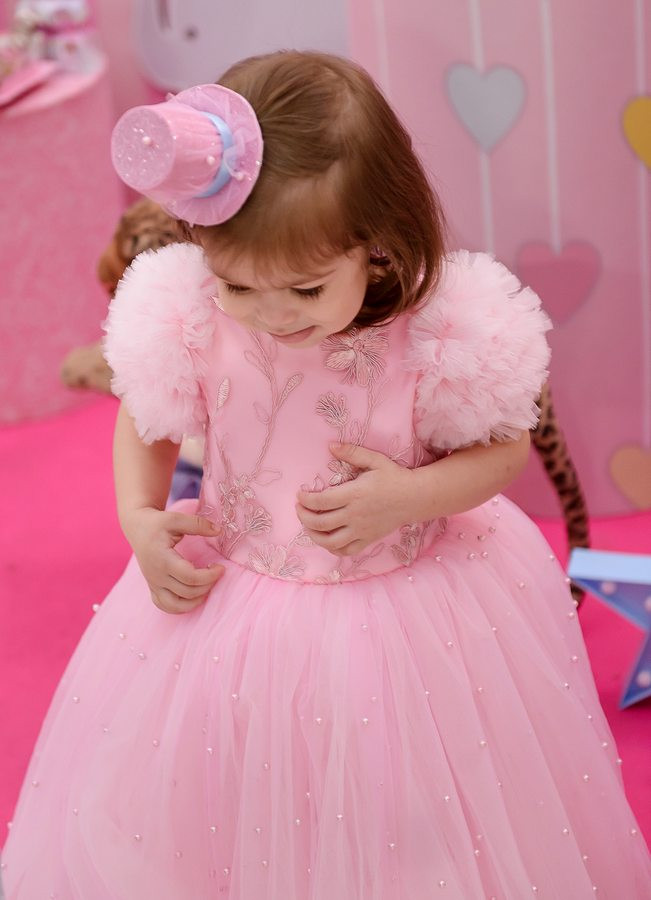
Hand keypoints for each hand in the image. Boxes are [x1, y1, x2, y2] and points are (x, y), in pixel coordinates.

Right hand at [122, 507, 224, 613]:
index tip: (221, 567)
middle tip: (216, 572)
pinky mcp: (153, 587)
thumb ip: (198, 524)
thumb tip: (219, 531)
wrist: (137, 528)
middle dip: (207, 585)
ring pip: (175, 605)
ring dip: (195, 600)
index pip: (190, 577)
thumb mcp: (176, 518)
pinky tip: (193, 596)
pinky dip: (180, 607)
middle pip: (187, 592)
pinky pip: (165, 606)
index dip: (209, 576)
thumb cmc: (156, 523)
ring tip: (207, 587)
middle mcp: (156, 576)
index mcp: (163, 559)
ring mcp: (153, 584)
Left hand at [295, 443, 420, 556]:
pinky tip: (327, 540)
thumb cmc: (394, 477)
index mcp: (354, 494)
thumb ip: (352, 452)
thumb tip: (330, 445)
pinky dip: (333, 549)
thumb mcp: (375, 460)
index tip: (300, 494)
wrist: (416, 497)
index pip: (321, 501)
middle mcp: (355, 515)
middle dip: (304, 517)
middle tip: (299, 509)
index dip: (305, 500)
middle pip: (320, 523)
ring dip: (314, 536)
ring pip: (330, 542)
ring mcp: (362, 530)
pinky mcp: (368, 539)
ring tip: (308, 526)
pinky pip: (347, 551)